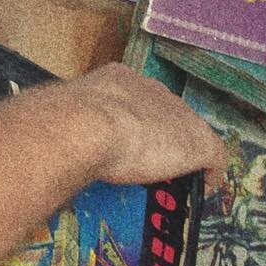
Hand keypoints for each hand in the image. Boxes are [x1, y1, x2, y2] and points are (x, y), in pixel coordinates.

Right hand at [69, 64, 226, 187]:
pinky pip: (212, 157)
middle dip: (158, 132)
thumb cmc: (68, 121)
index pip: (134, 96)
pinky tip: (205, 185)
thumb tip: (53, 136)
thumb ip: (70, 121)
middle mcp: (151, 90)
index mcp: (117, 79)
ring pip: (186, 131)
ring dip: (181, 151)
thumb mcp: (64, 117)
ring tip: (175, 174)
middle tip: (148, 158)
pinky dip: (209, 172)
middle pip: (164, 110)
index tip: (127, 136)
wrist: (90, 126)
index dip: (132, 118)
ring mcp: (178, 114)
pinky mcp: (198, 142)